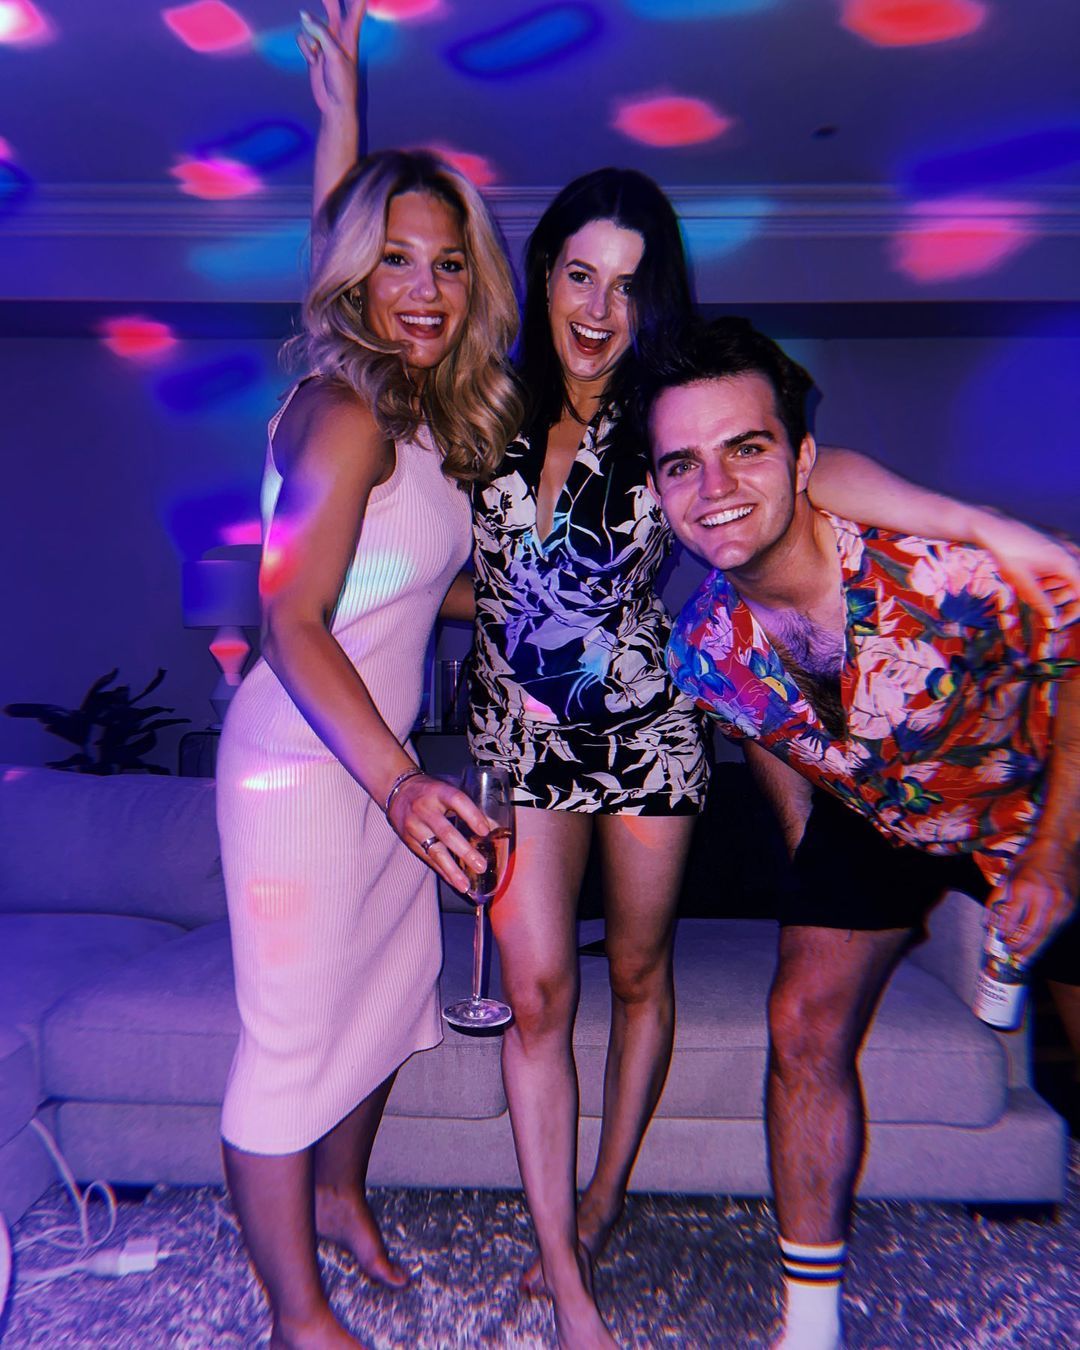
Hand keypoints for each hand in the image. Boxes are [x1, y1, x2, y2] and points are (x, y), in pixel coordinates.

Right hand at [298, 0, 365, 118]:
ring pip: (309, 23)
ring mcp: (323, 41)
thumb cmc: (342, 82)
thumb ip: (320, 32)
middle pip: (331, 5)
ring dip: (310, 36)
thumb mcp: (334, 55)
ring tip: (318, 53)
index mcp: (350, 33)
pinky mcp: (313, 50)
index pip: (356, 8)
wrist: (334, 104)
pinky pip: (301, 38)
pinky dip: (304, 48)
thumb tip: (303, 14)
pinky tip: (313, 61)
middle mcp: (337, 34)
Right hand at [386, 772, 491, 892]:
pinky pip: (428, 859)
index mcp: (439, 792)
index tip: (485, 831)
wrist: (397, 790)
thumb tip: (495, 828)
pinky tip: (454, 882)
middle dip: (465, 851)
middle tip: (481, 865)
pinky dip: (442, 872)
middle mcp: (425, 809)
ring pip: (435, 851)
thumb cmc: (431, 792)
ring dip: (452, 870)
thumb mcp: (448, 791)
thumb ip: (469, 809)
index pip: (457, 801)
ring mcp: (415, 826)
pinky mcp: (409, 841)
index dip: (472, 816)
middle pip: (446, 832)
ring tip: (465, 885)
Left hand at [970, 507, 1079, 623]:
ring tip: (1031, 587)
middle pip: (1076, 585)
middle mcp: (1070, 550)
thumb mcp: (1023, 583)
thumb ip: (1041, 603)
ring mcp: (1063, 543)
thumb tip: (1054, 622)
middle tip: (1038, 604)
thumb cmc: (1006, 552)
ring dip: (1053, 587)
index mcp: (1067, 561)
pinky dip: (1050, 575)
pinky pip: (1061, 562)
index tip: (1056, 623)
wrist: (991, 526)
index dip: (1072, 612)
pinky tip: (1032, 576)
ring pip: (1068, 574)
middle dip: (1060, 599)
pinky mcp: (1054, 540)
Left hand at [987, 840, 1077, 964]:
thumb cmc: (1030, 858)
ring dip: (1035, 950)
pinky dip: (1047, 939)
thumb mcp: (1008, 875)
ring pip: (1046, 934)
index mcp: (1023, 889)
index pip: (1011, 922)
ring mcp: (1060, 904)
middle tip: (1013, 960)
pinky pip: (1057, 928)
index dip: (1005, 936)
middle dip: (1020, 949)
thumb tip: (988, 924)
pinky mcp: (1071, 907)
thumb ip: (996, 900)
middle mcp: (1043, 898)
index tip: (1000, 945)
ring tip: (1025, 961)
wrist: (1061, 845)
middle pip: (1030, 933)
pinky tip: (1040, 945)